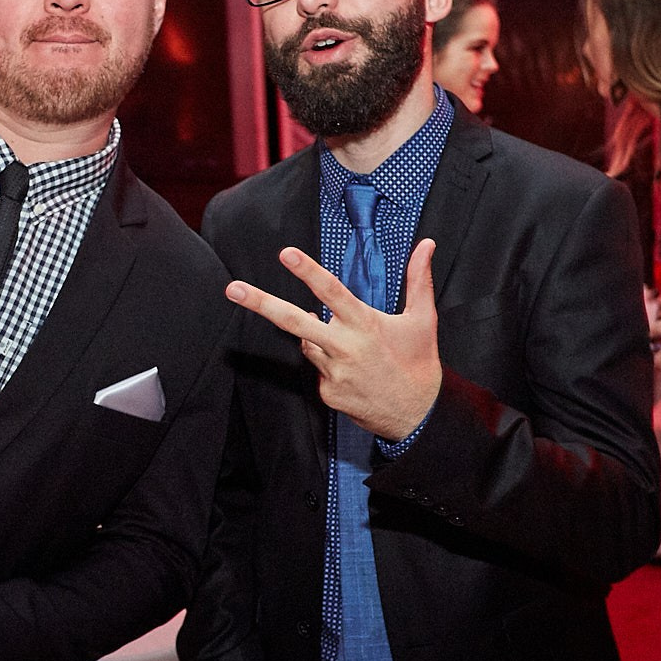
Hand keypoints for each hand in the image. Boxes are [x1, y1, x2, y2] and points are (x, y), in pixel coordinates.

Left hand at [226, 239, 440, 441]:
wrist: (419, 416)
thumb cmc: (419, 363)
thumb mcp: (423, 319)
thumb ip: (418, 279)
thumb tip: (427, 244)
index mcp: (365, 324)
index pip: (331, 291)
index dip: (308, 271)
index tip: (286, 254)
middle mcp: (344, 347)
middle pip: (294, 321)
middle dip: (261, 303)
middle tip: (233, 289)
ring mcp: (333, 372)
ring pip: (308, 342)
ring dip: (318, 337)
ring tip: (354, 349)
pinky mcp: (328, 392)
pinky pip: (318, 368)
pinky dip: (329, 363)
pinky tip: (354, 371)